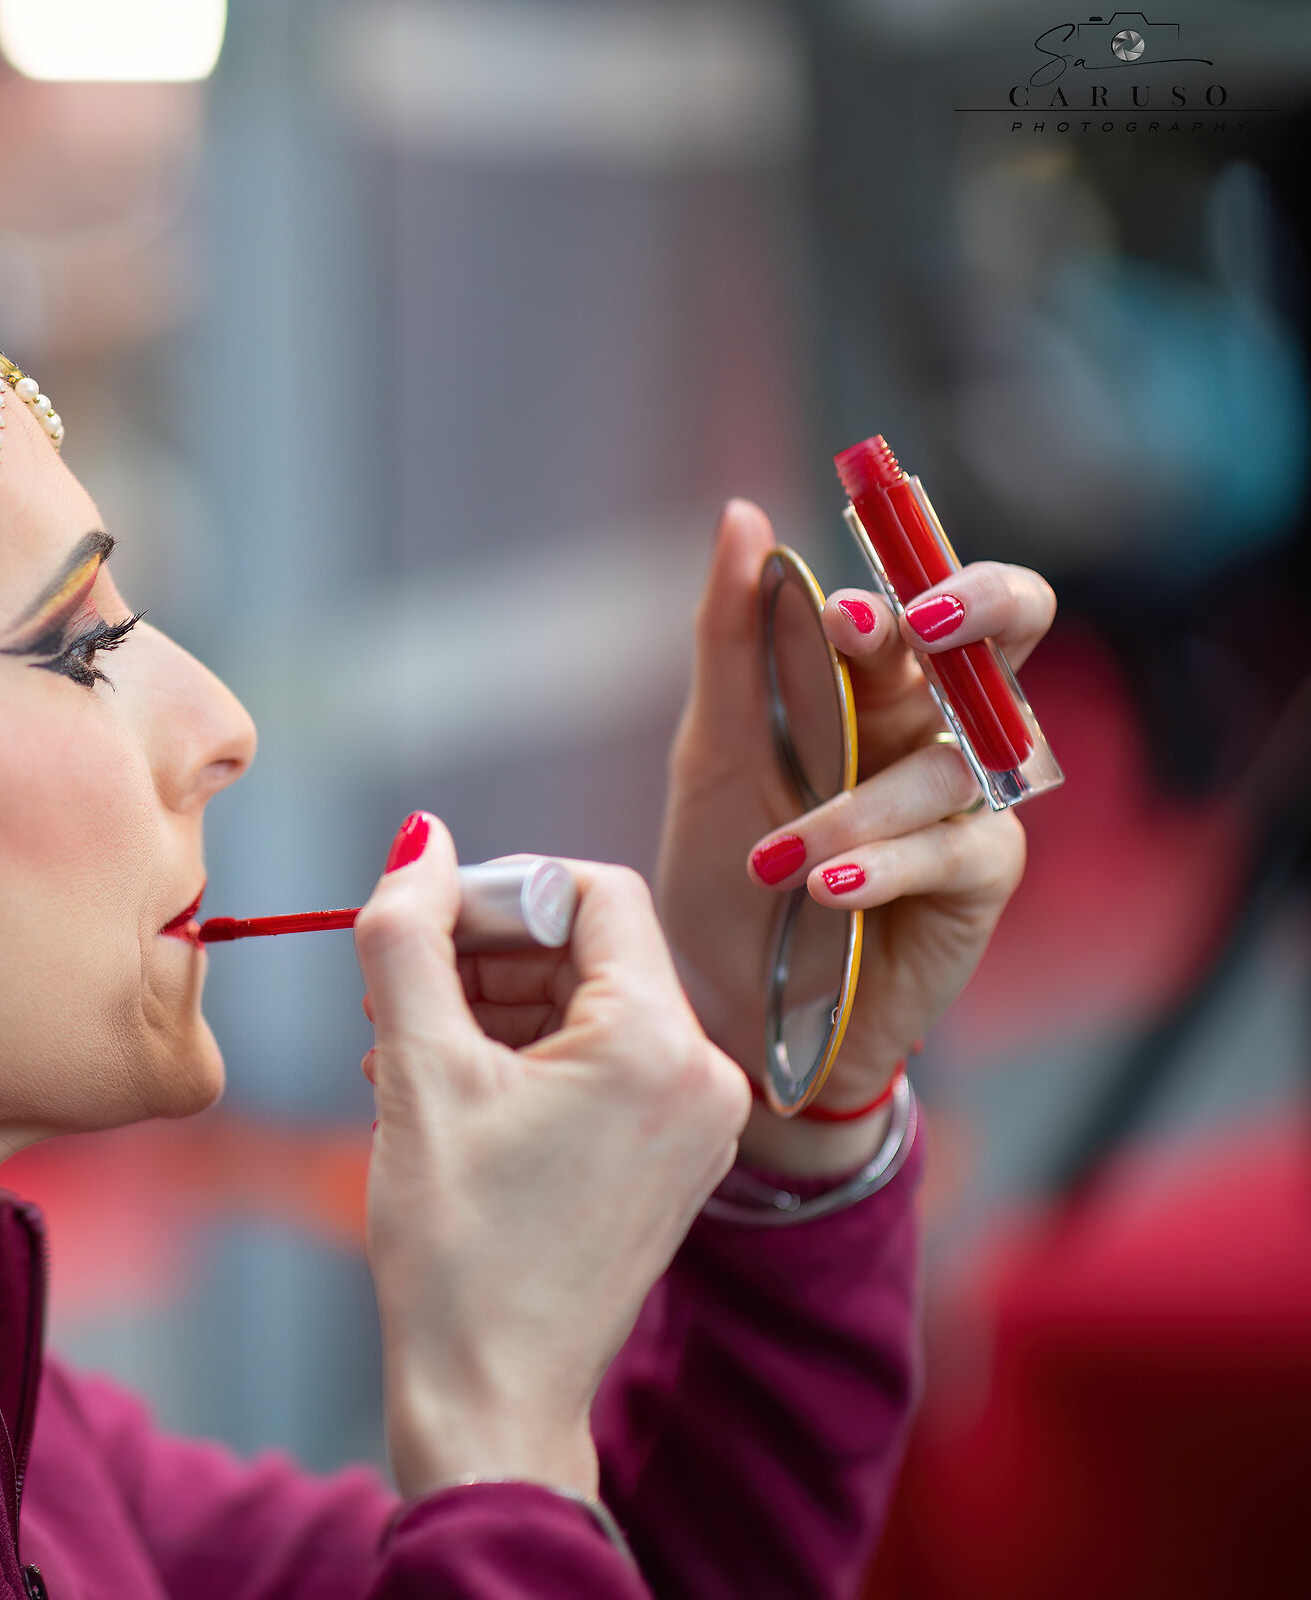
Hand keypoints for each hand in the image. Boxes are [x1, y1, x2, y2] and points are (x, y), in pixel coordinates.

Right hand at [357, 814, 750, 1499]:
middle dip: (486, 951)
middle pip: (592, 949)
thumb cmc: (457, 1250)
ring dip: (496, 1004)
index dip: (496, 888)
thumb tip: (418, 841)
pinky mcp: (672, 1162)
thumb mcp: (417, 1072)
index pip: (592, 890)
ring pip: (591, 1007)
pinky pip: (605, 1065)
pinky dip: (528, 1057)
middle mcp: (704, 1076)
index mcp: (659, 1043)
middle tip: (398, 985)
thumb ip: (409, 935)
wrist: (491, 1399)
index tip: (420, 924)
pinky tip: (450, 1089)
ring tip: (406, 1046)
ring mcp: (696, 1126)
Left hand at [657, 500, 1047, 1173]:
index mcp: (878, 676)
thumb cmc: (726, 867)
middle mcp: (935, 723)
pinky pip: (955, 851)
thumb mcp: (712, 746)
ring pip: (953, 762)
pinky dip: (882, 865)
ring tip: (773, 859)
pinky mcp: (981, 879)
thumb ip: (732, 634)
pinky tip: (823, 888)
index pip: (925, 588)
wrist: (731, 1003)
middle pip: (1011, 628)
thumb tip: (743, 515)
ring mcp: (968, 799)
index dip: (908, 573)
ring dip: (856, 807)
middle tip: (916, 626)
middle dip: (978, 609)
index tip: (842, 607)